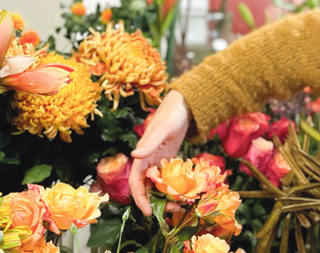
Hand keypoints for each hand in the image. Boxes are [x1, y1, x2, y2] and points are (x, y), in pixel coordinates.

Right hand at [129, 90, 190, 215]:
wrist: (182, 106)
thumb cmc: (171, 115)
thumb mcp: (162, 129)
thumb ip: (150, 142)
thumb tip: (135, 155)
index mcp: (142, 157)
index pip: (136, 183)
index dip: (140, 199)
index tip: (148, 212)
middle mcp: (147, 162)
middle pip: (147, 188)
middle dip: (157, 201)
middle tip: (174, 208)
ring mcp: (158, 162)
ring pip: (158, 186)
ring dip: (166, 196)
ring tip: (181, 203)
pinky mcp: (168, 161)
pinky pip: (168, 179)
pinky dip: (174, 187)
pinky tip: (185, 193)